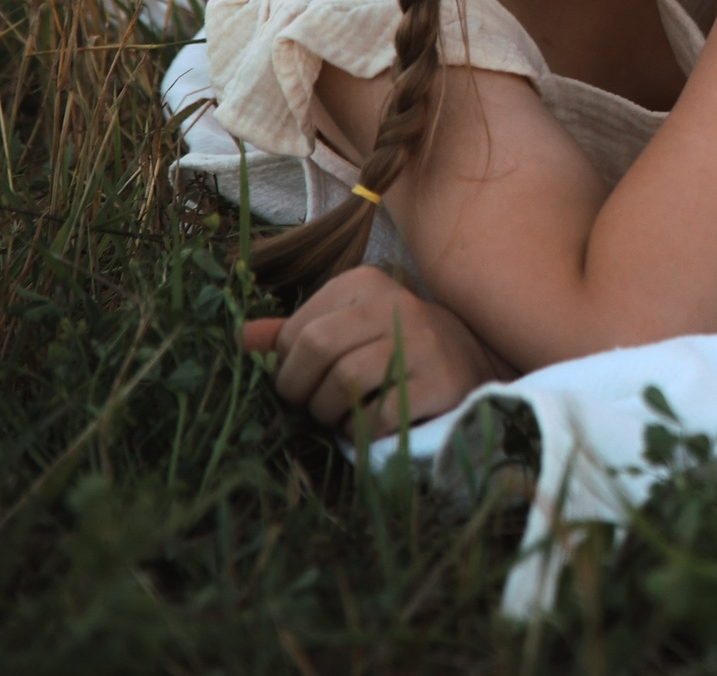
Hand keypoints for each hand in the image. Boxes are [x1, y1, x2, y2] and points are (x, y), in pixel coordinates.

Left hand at [239, 265, 506, 435]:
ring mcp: (422, 341)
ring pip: (343, 383)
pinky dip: (362, 432)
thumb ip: (296, 332)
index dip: (289, 367)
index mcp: (364, 284)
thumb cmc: (397, 348)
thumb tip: (240, 338)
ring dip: (331, 413)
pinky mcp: (440, 380)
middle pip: (315, 350)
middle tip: (313, 406)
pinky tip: (369, 428)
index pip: (296, 331)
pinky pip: (377, 415)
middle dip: (302, 391)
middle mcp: (395, 303)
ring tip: (342, 417)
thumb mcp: (349, 329)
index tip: (308, 380)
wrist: (476, 365)